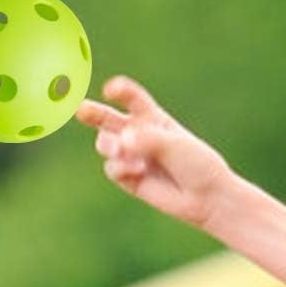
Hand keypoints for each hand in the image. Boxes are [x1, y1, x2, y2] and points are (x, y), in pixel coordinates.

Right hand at [78, 77, 232, 230]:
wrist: (206, 197)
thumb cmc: (196, 163)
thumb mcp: (174, 144)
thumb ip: (147, 139)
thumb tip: (121, 141)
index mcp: (153, 118)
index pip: (132, 99)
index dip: (120, 92)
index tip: (110, 89)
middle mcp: (138, 134)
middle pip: (108, 119)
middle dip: (92, 113)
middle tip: (80, 109)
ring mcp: (131, 156)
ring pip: (106, 144)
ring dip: (110, 145)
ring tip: (121, 149)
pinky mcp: (128, 177)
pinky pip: (113, 168)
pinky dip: (122, 168)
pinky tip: (139, 171)